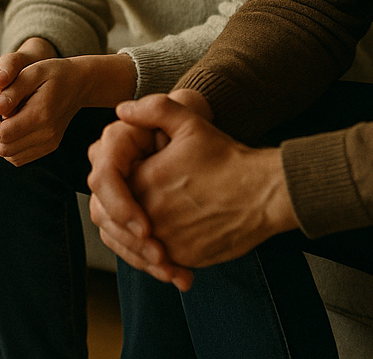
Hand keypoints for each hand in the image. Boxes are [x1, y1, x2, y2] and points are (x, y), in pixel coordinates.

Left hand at [0, 48, 135, 166]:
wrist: (79, 83)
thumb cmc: (53, 72)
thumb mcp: (33, 71)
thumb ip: (12, 89)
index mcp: (41, 114)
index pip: (4, 133)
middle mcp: (47, 134)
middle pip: (5, 148)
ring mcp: (50, 143)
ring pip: (11, 156)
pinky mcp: (49, 147)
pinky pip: (21, 157)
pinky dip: (8, 146)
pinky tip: (7, 126)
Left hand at [89, 93, 297, 289]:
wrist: (265, 192)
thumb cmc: (227, 157)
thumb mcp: (189, 122)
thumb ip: (151, 110)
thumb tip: (122, 110)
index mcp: (144, 181)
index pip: (107, 188)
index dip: (113, 184)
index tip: (127, 180)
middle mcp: (151, 215)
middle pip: (114, 220)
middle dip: (118, 212)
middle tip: (130, 204)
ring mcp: (169, 241)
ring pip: (133, 245)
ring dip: (133, 238)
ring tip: (146, 226)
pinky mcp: (186, 258)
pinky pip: (157, 262)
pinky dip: (154, 255)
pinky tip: (163, 243)